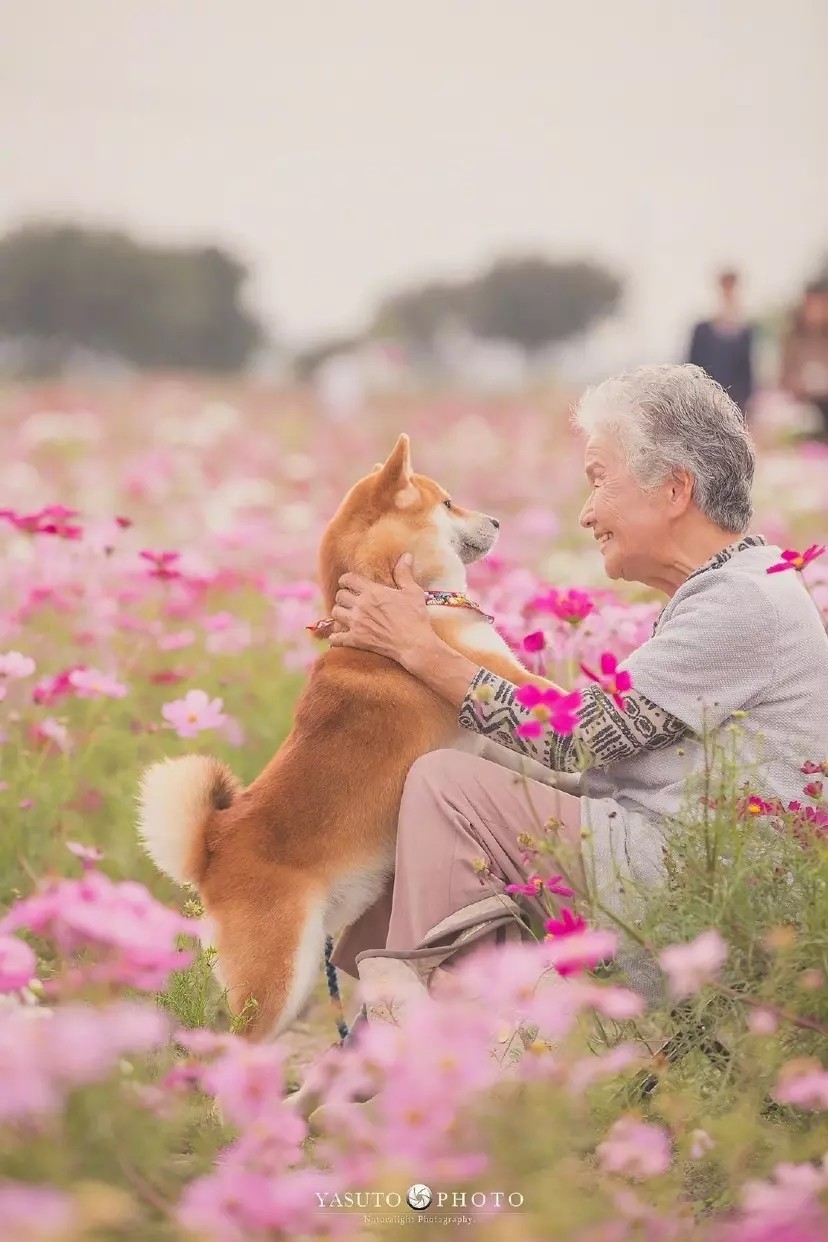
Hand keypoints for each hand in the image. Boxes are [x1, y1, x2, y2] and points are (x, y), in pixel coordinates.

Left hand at [327, 554, 435, 669]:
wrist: (414, 644)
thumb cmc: (415, 617)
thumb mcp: (413, 592)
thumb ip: (404, 573)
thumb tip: (405, 556)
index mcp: (372, 591)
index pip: (348, 579)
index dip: (346, 580)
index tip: (349, 584)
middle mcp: (361, 605)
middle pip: (340, 596)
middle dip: (343, 597)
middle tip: (349, 601)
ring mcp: (357, 623)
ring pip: (335, 613)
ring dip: (339, 614)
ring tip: (345, 616)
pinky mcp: (356, 640)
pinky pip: (335, 637)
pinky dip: (335, 637)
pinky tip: (340, 636)